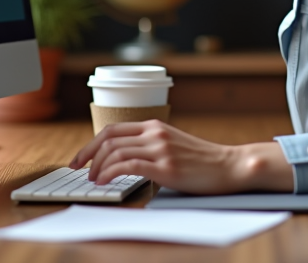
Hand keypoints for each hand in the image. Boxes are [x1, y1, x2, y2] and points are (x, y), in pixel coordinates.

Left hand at [68, 120, 293, 193]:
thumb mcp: (172, 144)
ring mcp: (160, 149)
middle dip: (88, 155)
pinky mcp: (165, 166)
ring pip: (115, 151)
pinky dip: (111, 173)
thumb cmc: (201, 160)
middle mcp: (155, 133)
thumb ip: (150, 147)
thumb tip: (122, 160)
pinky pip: (128, 165)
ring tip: (93, 180)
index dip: (91, 144)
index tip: (80, 158)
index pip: (112, 129)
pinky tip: (105, 181)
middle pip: (108, 139)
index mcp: (154, 126)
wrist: (229, 165)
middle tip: (79, 170)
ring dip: (98, 167)